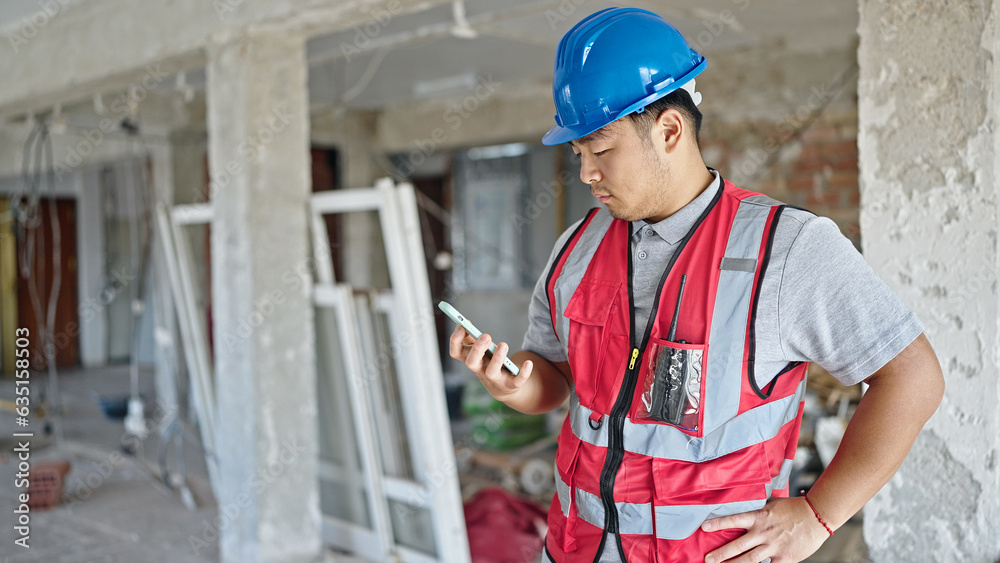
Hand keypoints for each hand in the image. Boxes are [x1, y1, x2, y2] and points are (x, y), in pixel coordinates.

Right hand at [448, 325, 532, 402]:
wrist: (504, 388)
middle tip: (486, 336)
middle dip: (477, 349)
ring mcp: (495, 380)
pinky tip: (528, 362)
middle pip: (471, 363)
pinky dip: (523, 372)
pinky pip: (516, 381)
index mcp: (472, 360)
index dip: (455, 340)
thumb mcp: (481, 351)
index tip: (462, 326)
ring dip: (497, 358)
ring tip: (503, 344)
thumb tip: (466, 324)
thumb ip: (473, 339)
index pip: (456, 352)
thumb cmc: (490, 363)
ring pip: (491, 372)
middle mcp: (480, 371)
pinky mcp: (510, 385)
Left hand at [701, 497, 829, 562]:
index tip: (703, 528)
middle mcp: (763, 532)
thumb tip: (746, 502)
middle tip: (707, 559)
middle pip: (738, 545)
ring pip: (750, 559)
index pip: (734, 520)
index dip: (718, 524)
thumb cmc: (794, 508)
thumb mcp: (772, 503)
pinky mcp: (785, 558)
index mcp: (759, 517)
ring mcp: (773, 546)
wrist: (817, 516)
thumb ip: (758, 508)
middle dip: (721, 554)